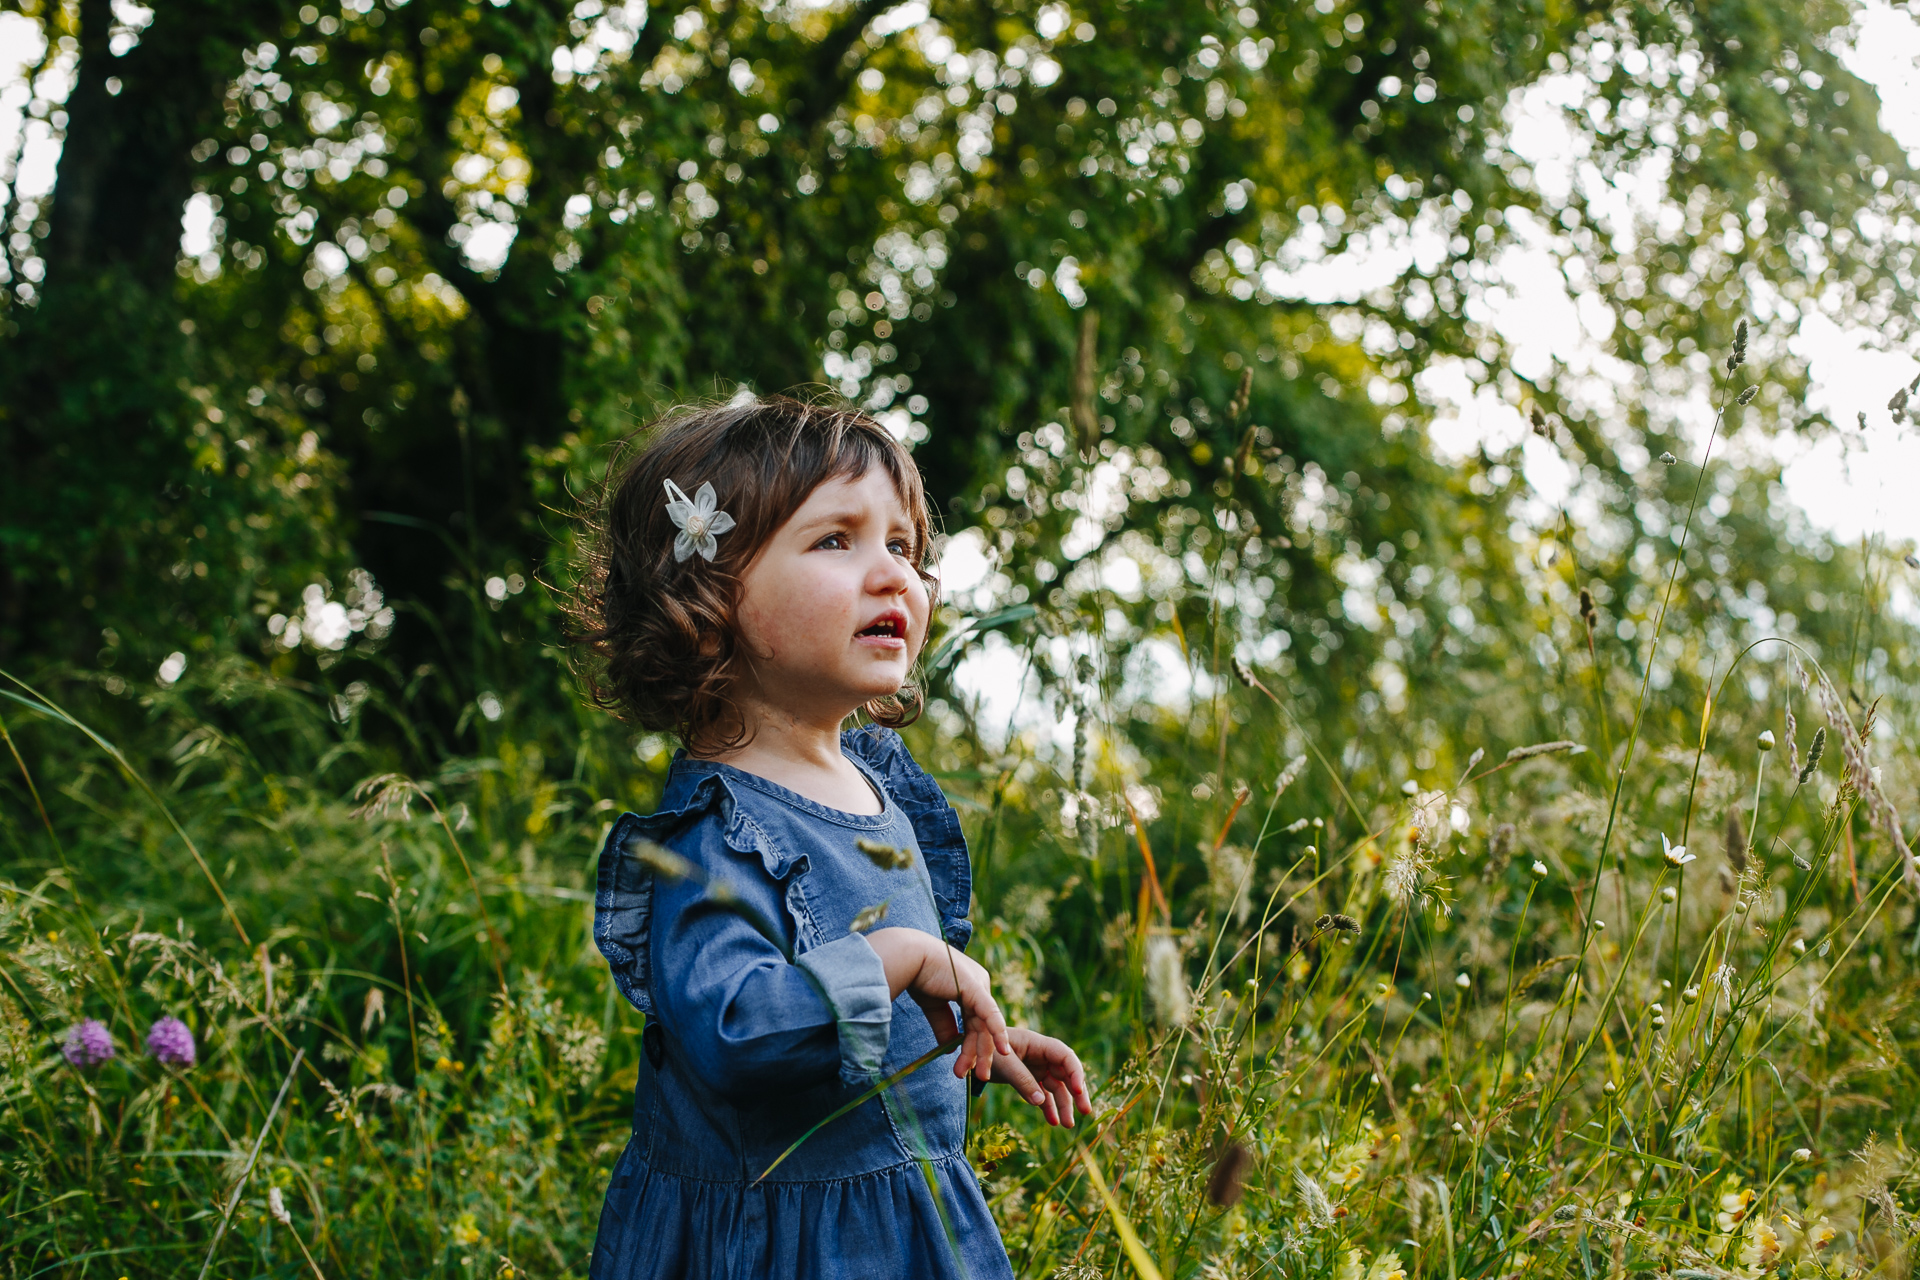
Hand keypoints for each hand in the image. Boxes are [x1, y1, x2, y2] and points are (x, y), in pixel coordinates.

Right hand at [866, 928, 1012, 1080]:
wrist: (908, 958)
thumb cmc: (918, 975)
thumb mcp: (934, 1006)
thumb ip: (944, 1025)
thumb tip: (950, 1047)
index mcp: (972, 986)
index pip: (977, 1021)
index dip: (972, 1045)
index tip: (965, 1067)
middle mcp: (980, 984)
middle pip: (983, 1026)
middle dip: (980, 1053)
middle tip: (980, 1077)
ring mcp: (980, 985)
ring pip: (985, 1026)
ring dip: (981, 1051)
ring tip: (978, 1075)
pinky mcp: (976, 988)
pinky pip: (990, 1014)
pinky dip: (997, 1033)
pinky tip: (1002, 1050)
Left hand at [990, 1027, 1093, 1127]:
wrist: (967, 1052)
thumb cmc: (983, 1049)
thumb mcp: (1003, 1064)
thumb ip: (1022, 1081)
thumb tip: (1041, 1103)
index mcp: (1037, 1044)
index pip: (1064, 1056)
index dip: (1075, 1072)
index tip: (1079, 1091)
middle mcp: (1040, 1055)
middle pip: (1066, 1074)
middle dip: (1077, 1093)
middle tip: (1086, 1111)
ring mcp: (1035, 1067)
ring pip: (1056, 1087)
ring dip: (1063, 1105)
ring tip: (1067, 1125)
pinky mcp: (1028, 1079)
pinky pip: (1043, 1094)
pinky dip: (1048, 1107)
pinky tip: (1053, 1122)